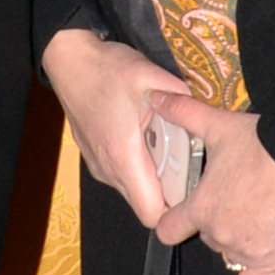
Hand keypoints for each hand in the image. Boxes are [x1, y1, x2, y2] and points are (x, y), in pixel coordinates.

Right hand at [42, 27, 191, 227]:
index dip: (176, 211)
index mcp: (124, 156)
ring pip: (134, 192)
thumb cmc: (106, 69)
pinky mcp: (95, 160)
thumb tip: (205, 109)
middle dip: (169, 195)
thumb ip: (180, 95)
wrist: (69, 61)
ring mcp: (99, 167)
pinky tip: (147, 141)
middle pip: (146, 206)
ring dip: (153, 180)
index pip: (152, 213)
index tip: (193, 190)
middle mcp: (109, 170)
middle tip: (186, 165)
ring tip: (167, 149)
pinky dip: (139, 169)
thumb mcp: (149, 75)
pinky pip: (123, 178)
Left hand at [149, 96, 274, 274]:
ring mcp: (246, 252)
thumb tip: (155, 97)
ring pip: (232, 255)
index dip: (175, 221)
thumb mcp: (219, 125)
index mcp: (200, 208)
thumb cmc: (263, 144)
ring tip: (260, 216)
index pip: (168, 230)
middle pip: (208, 237)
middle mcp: (218, 235)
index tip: (184, 214)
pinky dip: (257, 271)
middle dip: (219, 222)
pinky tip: (265, 252)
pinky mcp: (274, 262)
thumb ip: (183, 114)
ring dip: (240, 240)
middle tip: (240, 198)